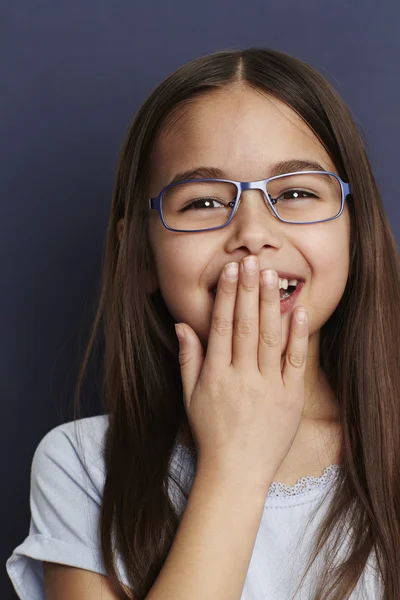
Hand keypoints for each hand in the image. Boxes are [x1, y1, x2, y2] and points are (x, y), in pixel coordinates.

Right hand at [175, 256, 308, 495]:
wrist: (236, 472)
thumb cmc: (210, 433)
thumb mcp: (189, 397)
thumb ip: (188, 358)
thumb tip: (181, 324)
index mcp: (216, 375)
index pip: (222, 326)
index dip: (227, 297)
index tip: (230, 272)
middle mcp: (242, 377)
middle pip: (247, 325)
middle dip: (248, 291)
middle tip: (252, 262)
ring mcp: (269, 387)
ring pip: (271, 337)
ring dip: (271, 303)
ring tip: (272, 275)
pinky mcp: (291, 397)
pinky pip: (295, 361)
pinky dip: (298, 334)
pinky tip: (298, 309)